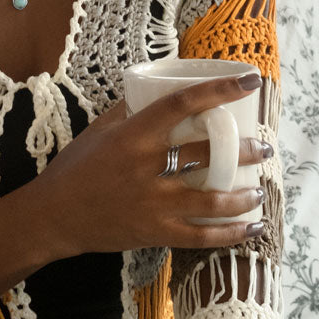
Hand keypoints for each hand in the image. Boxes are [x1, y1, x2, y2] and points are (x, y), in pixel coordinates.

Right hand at [27, 73, 270, 257]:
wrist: (54, 216)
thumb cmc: (76, 166)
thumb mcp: (100, 129)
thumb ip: (130, 110)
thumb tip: (157, 89)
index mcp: (133, 135)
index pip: (182, 104)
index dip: (218, 90)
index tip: (248, 81)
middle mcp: (146, 167)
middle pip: (205, 154)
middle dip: (242, 151)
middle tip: (263, 147)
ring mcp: (152, 203)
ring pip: (210, 199)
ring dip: (242, 194)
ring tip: (260, 188)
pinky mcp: (155, 233)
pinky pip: (201, 237)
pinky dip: (230, 234)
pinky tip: (251, 228)